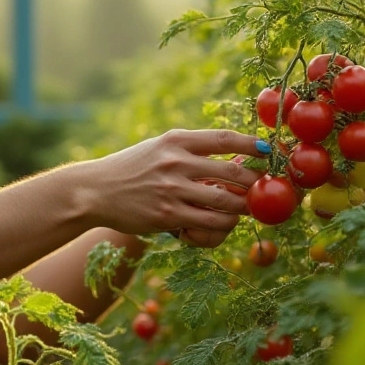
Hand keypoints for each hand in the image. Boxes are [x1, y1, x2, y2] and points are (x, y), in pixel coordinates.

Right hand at [82, 129, 265, 240]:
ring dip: (244, 207)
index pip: (223, 139)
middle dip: (256, 182)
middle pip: (233, 172)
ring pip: (225, 202)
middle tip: (268, 187)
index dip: (252, 145)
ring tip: (250, 208)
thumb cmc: (131, 168)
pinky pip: (208, 223)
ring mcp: (172, 190)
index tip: (269, 150)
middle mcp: (175, 162)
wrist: (94, 190)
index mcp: (175, 140)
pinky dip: (224, 224)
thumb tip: (231, 154)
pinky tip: (227, 223)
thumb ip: (189, 149)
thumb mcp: (158, 147)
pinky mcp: (167, 215)